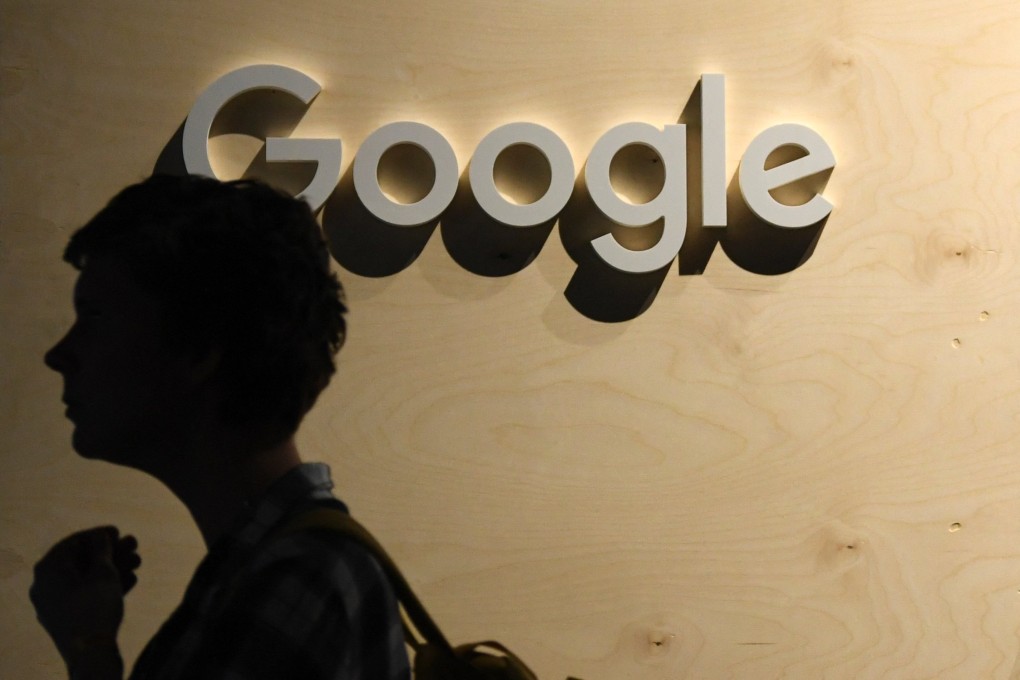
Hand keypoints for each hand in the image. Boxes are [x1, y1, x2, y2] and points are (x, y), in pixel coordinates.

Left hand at [30, 526, 139, 669]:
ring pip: (85, 578)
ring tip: (137, 563)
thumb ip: (102, 549)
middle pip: (81, 560)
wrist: (90, 654)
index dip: (98, 534)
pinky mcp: (65, 618)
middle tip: (134, 546)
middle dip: (111, 552)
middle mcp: (44, 585)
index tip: (119, 531)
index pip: (73, 542)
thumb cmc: (95, 607)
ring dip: (112, 568)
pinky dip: (104, 586)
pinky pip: (84, 594)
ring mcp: (53, 603)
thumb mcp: (103, 573)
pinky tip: (130, 580)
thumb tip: (99, 536)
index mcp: (47, 569)